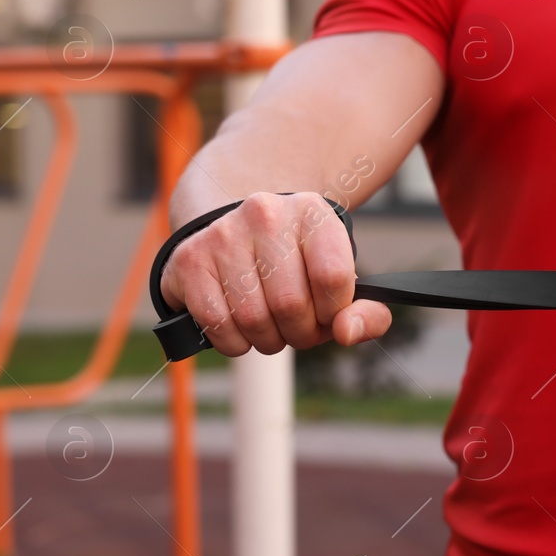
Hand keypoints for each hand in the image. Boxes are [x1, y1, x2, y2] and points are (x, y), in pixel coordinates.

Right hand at [158, 191, 391, 355]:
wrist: (236, 231)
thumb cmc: (296, 265)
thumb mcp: (339, 277)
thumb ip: (366, 312)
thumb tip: (346, 333)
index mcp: (312, 212)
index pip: (333, 277)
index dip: (334, 311)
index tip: (327, 312)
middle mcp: (266, 214)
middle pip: (291, 304)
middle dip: (300, 333)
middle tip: (297, 327)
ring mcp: (223, 234)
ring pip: (253, 319)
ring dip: (267, 340)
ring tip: (271, 326)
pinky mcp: (189, 260)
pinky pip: (217, 325)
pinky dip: (234, 342)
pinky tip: (241, 326)